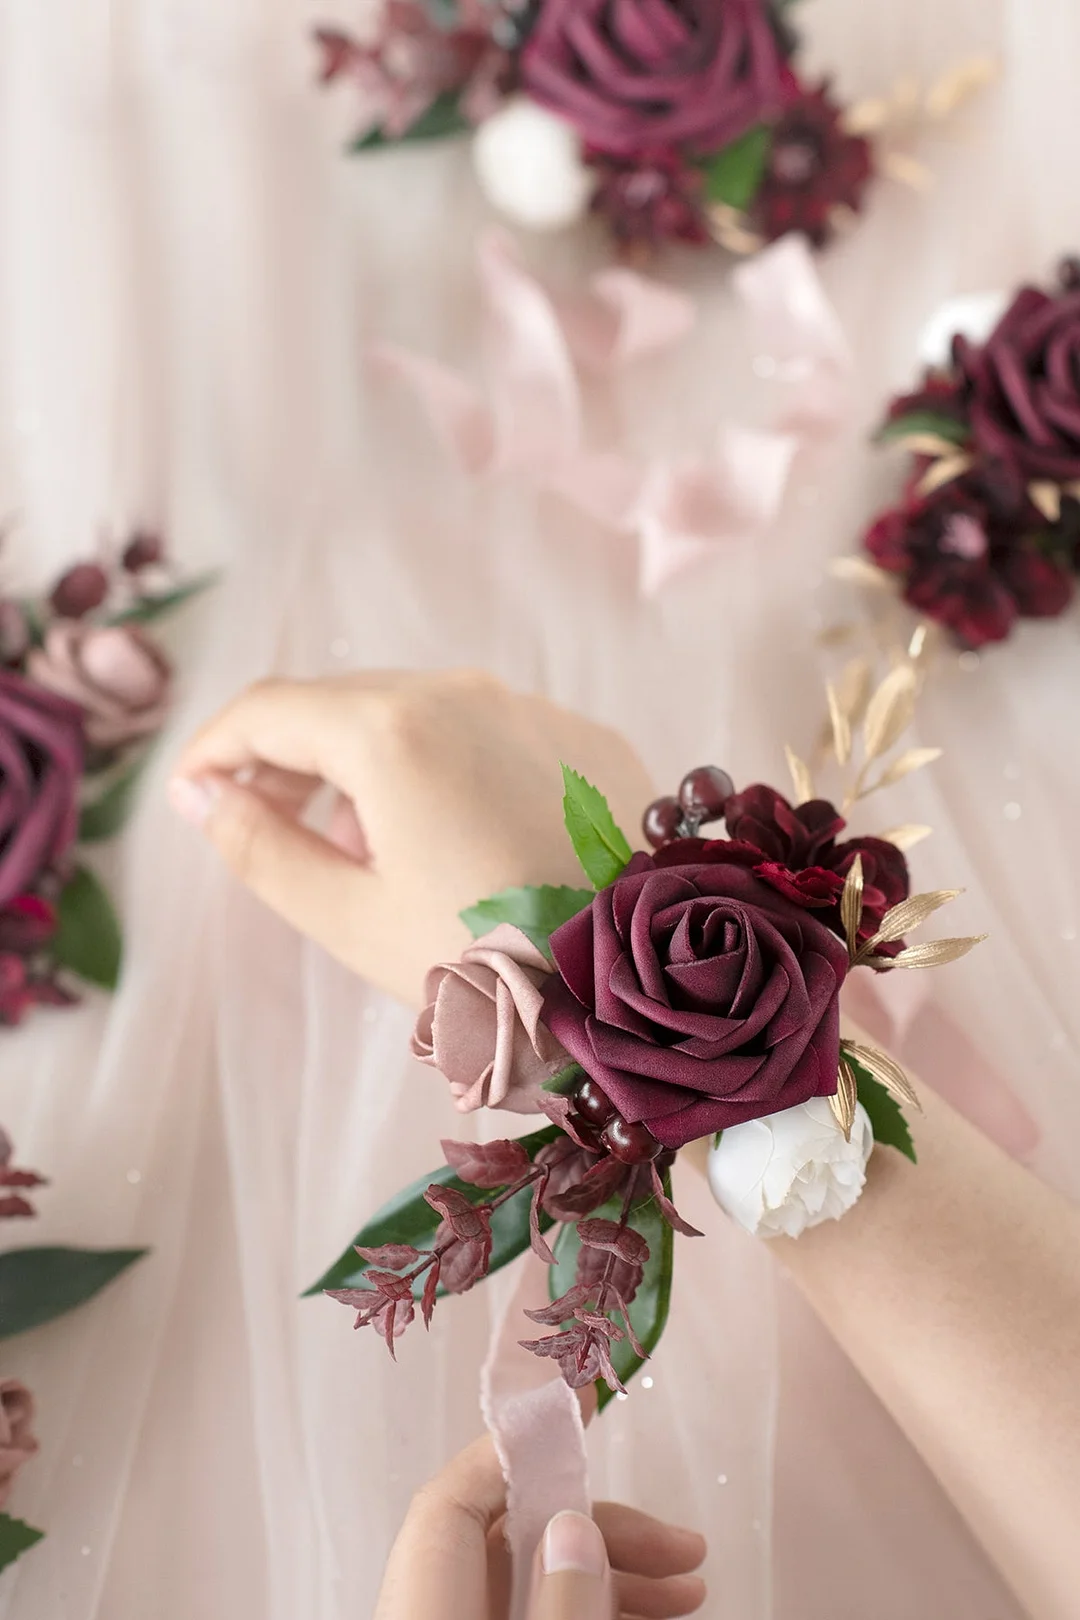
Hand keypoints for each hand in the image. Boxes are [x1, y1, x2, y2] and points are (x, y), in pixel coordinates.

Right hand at [170, 670, 652, 1005]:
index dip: (215, 746)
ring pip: (418, 714)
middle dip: (290, 758)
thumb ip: (261, 847)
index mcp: (391, 730)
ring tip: (370, 852)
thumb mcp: (352, 918)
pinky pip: (490, 734)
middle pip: (341, 704)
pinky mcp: (585, 739)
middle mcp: (463, 693)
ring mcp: (533, 708)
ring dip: (369, 765)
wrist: (640, 978)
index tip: (194, 794)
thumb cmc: (487, 963)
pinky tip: (457, 841)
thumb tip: (204, 795)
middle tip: (268, 827)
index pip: (269, 708)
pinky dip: (447, 768)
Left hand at [375, 1434, 705, 1619]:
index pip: (459, 1496)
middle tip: (684, 1549)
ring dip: (612, 1579)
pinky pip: (533, 1616)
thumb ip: (562, 1602)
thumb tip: (578, 1526)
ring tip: (690, 1593)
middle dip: (603, 1533)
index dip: (521, 1448)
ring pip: (533, 1585)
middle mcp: (432, 1608)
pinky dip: (590, 1610)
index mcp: (425, 1595)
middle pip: (514, 1541)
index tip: (584, 1411)